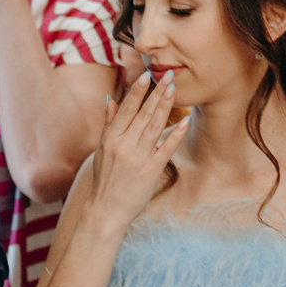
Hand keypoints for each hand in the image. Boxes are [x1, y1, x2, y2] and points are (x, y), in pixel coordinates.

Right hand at [83, 69, 188, 234]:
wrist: (106, 211)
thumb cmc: (105, 179)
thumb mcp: (101, 150)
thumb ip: (108, 124)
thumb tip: (110, 98)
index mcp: (110, 138)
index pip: (126, 110)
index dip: (138, 92)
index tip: (147, 75)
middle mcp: (124, 146)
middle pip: (143, 114)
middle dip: (157, 93)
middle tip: (170, 76)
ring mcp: (138, 159)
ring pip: (154, 127)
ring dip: (165, 106)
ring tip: (174, 89)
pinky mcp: (150, 171)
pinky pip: (165, 148)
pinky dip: (175, 134)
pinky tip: (185, 120)